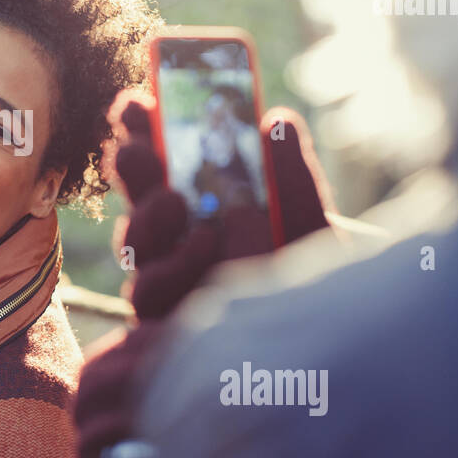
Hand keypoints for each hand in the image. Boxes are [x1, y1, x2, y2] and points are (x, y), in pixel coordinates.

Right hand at [103, 87, 333, 319]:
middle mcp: (182, 247)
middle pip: (140, 200)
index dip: (148, 132)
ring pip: (134, 246)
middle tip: (133, 147)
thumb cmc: (318, 296)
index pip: (167, 167)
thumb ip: (293, 179)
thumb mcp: (312, 228)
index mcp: (210, 212)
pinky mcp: (163, 328)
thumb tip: (275, 120)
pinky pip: (147, 292)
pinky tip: (203, 248)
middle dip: (131, 167)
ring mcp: (170, 288)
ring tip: (174, 201)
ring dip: (147, 217)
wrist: (326, 357)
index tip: (140, 101)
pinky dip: (172, 265)